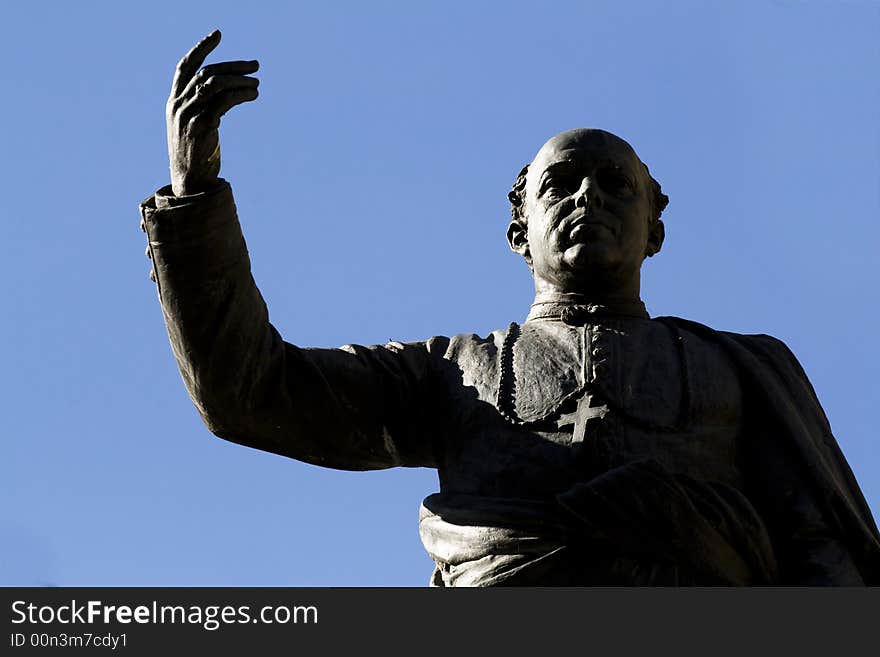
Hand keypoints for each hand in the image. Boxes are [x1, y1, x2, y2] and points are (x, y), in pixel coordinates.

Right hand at [166, 30, 258, 195]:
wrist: (190, 180)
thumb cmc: (195, 152)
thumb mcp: (193, 123)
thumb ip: (202, 105)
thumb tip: (228, 88)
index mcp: (173, 101)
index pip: (185, 66)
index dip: (201, 48)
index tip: (218, 34)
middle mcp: (178, 105)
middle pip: (207, 73)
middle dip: (233, 66)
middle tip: (255, 65)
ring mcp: (189, 115)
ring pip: (215, 85)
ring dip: (240, 80)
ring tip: (257, 83)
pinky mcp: (202, 127)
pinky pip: (223, 103)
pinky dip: (240, 95)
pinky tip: (252, 94)